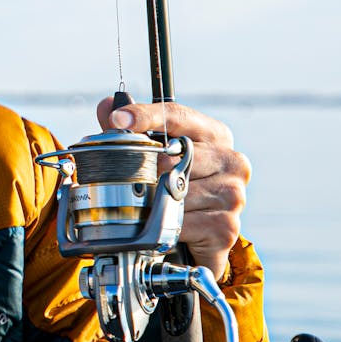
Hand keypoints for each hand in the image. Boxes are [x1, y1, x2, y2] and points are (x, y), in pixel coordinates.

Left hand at [95, 97, 250, 280]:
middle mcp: (232, 161)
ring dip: (155, 204)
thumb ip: (131, 131)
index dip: (145, 116)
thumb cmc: (175, 184)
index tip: (118, 118)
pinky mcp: (226, 227)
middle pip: (175, 158)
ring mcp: (233, 194)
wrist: (200, 236)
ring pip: (176, 193)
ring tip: (150, 209)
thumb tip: (107, 106)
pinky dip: (166, 227)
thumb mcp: (154, 154)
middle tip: (131, 180)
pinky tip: (166, 227)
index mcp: (215, 135)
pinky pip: (182, 223)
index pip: (176, 116)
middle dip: (148, 170)